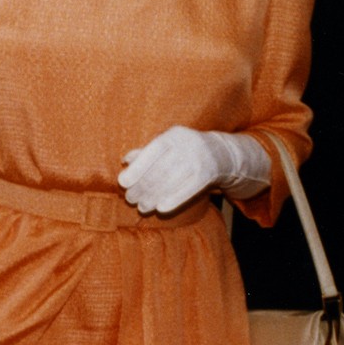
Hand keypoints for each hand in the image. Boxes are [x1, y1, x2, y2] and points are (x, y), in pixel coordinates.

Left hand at [118, 126, 270, 213]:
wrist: (221, 153)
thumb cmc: (185, 150)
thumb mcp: (168, 146)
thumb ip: (147, 152)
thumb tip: (125, 161)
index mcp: (173, 135)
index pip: (151, 152)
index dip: (136, 169)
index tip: (122, 183)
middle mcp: (187, 145)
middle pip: (159, 170)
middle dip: (142, 187)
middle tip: (130, 200)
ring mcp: (199, 159)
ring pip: (171, 182)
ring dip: (153, 197)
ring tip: (142, 208)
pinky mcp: (208, 174)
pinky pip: (187, 190)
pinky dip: (172, 201)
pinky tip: (160, 209)